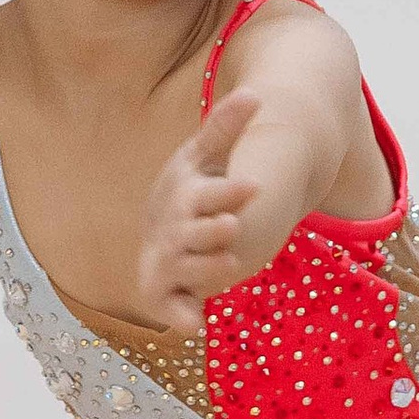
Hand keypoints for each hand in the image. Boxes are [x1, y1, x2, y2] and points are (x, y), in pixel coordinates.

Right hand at [140, 87, 263, 333]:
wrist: (163, 230)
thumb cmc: (193, 190)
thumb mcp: (207, 157)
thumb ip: (226, 127)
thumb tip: (255, 93)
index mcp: (182, 192)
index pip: (202, 193)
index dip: (227, 192)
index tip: (254, 186)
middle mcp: (170, 227)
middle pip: (188, 231)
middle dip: (209, 230)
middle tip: (233, 226)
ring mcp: (167, 260)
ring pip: (182, 268)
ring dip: (203, 268)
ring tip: (230, 263)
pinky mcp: (165, 292)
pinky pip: (169, 306)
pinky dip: (180, 315)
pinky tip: (196, 324)